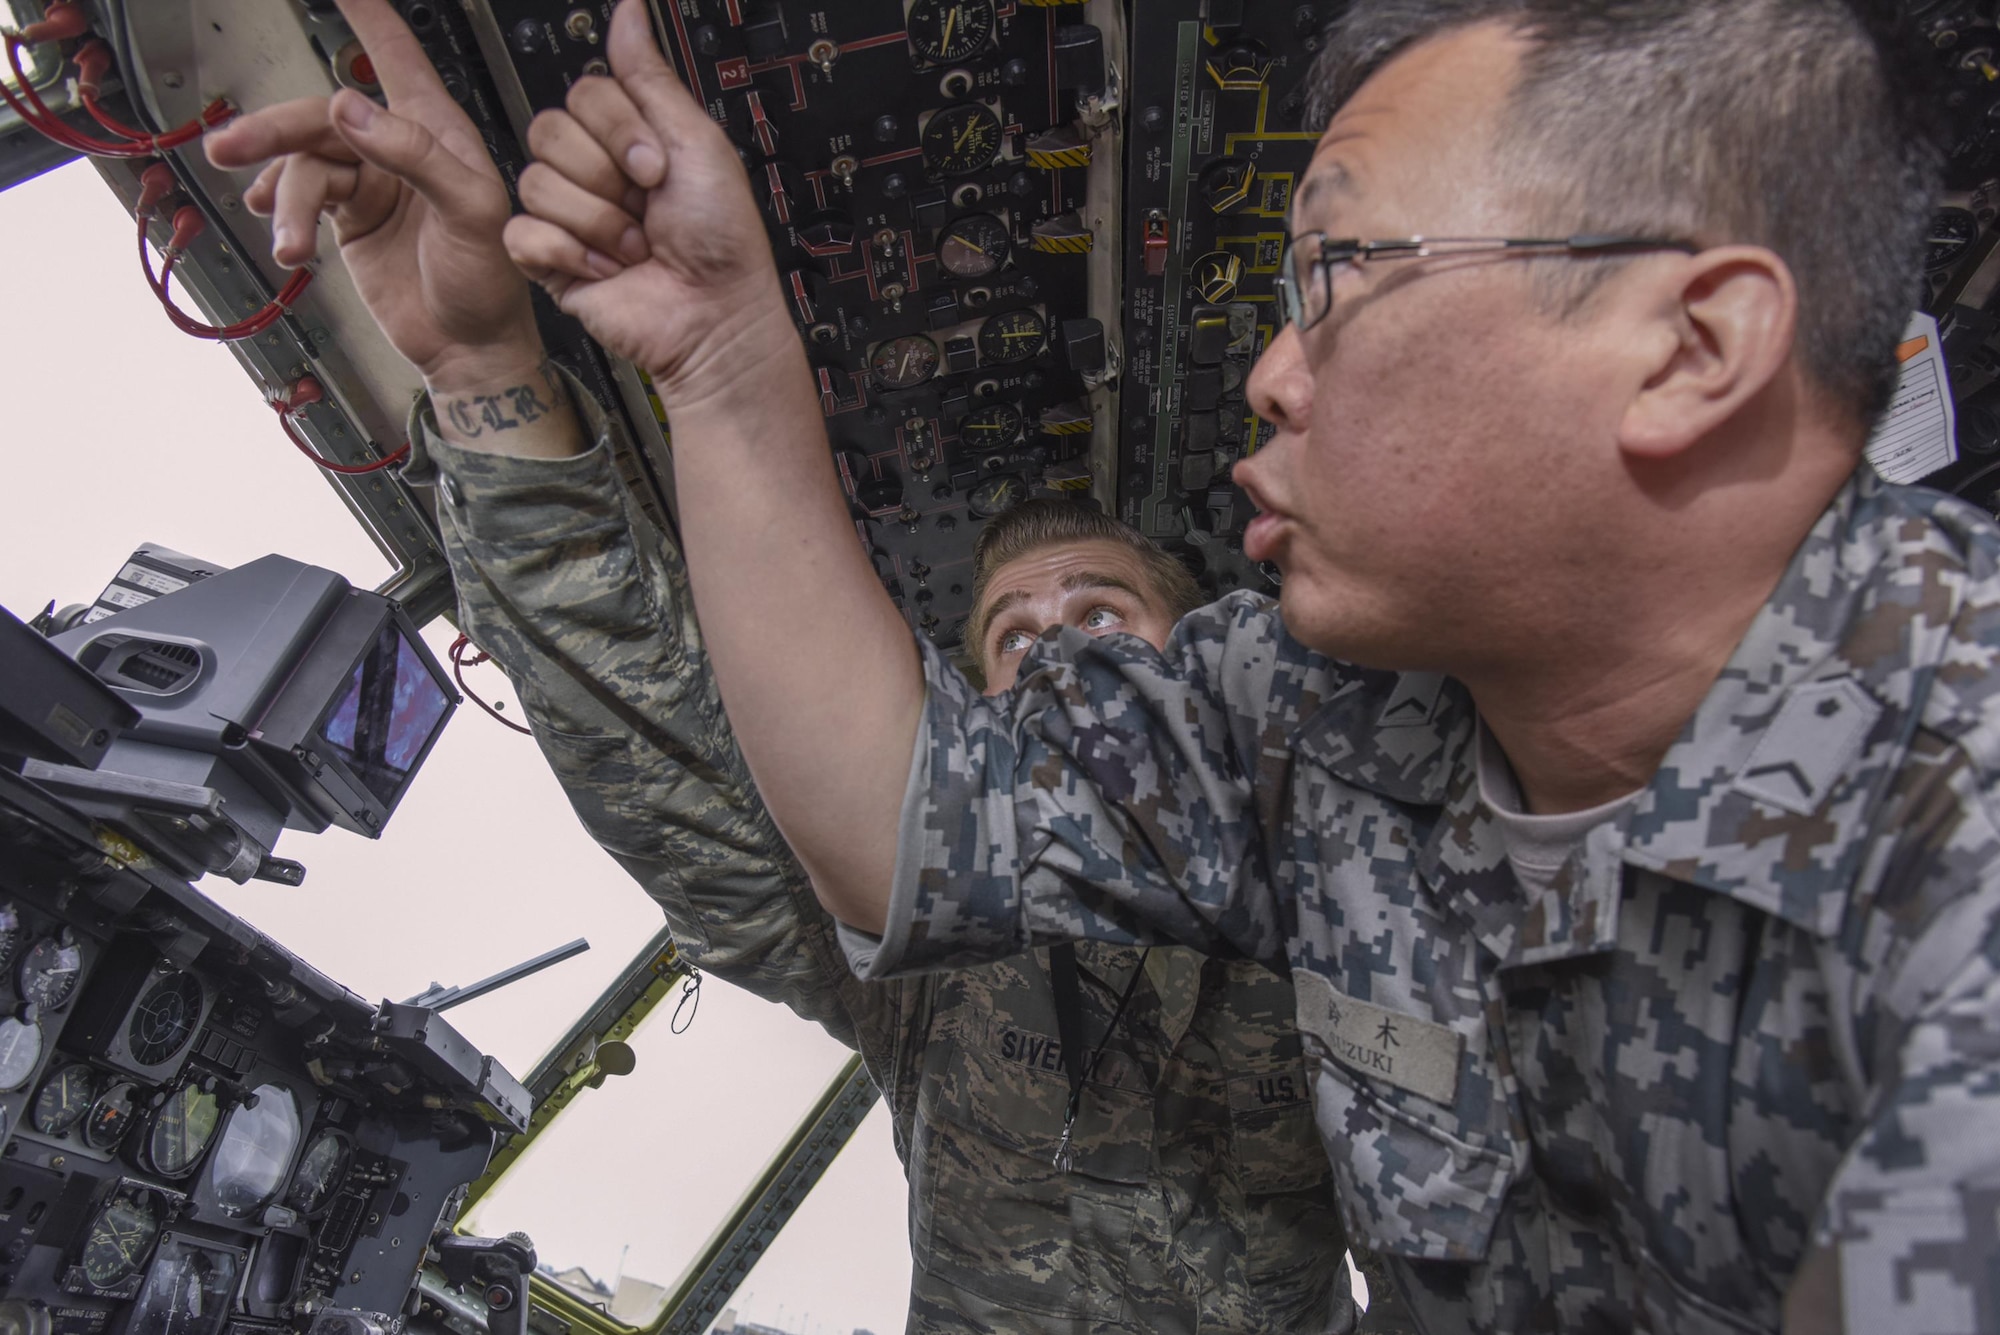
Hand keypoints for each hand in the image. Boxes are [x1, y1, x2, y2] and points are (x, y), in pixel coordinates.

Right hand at [203, 0, 539, 391]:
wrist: (469, 350)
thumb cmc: (491, 284)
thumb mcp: (470, 214)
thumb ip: (415, 156)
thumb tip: (349, 109)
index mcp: (438, 133)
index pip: (397, 55)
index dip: (366, 15)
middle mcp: (399, 148)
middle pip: (321, 116)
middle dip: (274, 131)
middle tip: (233, 147)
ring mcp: (371, 181)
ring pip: (303, 162)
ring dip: (281, 194)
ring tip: (281, 235)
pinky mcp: (348, 216)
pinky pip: (298, 194)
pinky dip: (279, 209)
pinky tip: (272, 225)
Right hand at [503, 0, 790, 408]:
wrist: (714, 315)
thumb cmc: (721, 239)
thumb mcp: (698, 142)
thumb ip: (651, 77)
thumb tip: (631, 11)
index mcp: (627, 138)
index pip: (584, 95)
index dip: (618, 130)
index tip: (658, 166)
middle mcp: (593, 171)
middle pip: (548, 131)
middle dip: (607, 176)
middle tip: (647, 207)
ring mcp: (568, 215)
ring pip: (535, 181)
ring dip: (598, 222)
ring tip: (634, 246)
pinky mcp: (548, 260)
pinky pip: (522, 233)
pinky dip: (568, 253)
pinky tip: (605, 268)